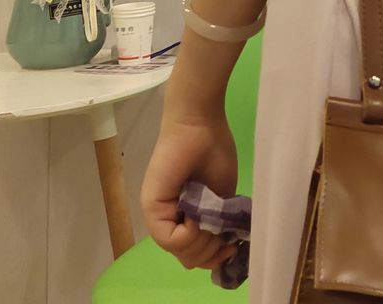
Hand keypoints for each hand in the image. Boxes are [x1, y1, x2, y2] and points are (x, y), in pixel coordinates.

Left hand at [140, 112, 241, 273]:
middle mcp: (168, 219)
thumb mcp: (221, 198)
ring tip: (210, 219)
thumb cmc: (214, 151)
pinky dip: (190, 233)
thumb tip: (219, 252)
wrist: (200, 124)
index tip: (230, 247)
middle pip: (188, 258)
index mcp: (184, 216)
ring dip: (202, 241)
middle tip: (222, 234)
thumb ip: (217, 224)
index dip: (213, 257)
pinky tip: (197, 215)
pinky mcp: (152, 207)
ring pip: (179, 251)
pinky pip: (170, 239)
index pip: (194, 254)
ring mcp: (158, 215)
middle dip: (210, 252)